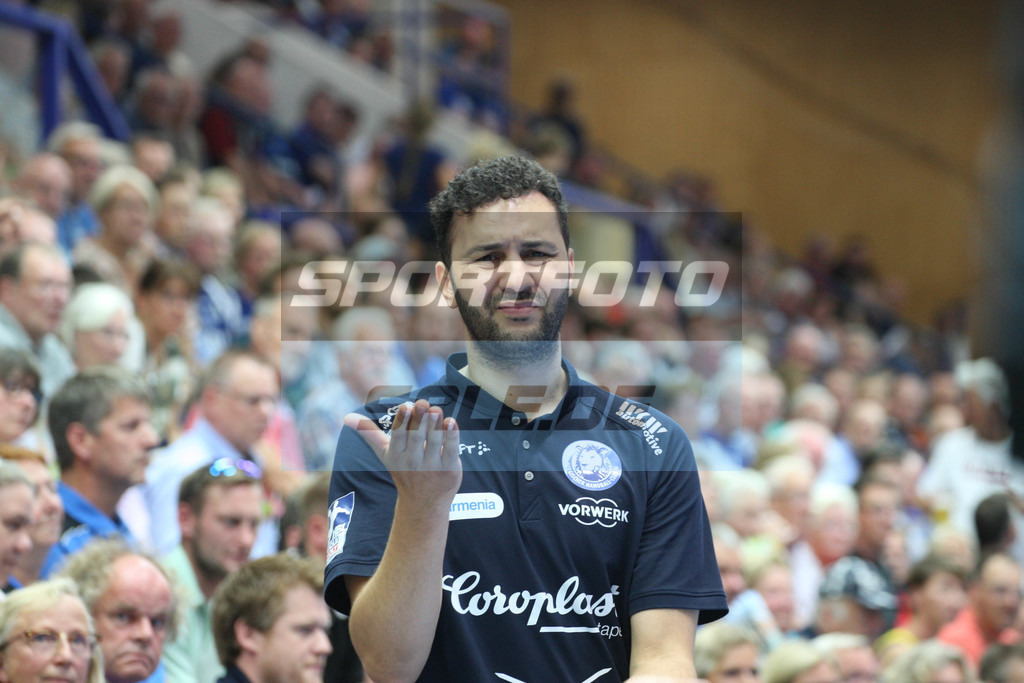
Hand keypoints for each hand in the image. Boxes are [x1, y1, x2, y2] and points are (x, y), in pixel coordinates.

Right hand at [344, 399, 461, 509]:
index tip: (406, 406)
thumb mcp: (385, 454)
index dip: (403, 421)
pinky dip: (452, 437)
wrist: (423, 505)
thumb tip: (346, 417)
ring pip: (434, 442)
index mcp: (396, 455)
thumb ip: (370, 434)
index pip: (399, 436)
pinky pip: (451, 451)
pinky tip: (452, 422)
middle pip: (417, 437)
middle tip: (423, 403)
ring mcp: (433, 467)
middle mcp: (413, 461)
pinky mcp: (450, 470)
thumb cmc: (404, 471)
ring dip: (436, 424)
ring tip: (436, 409)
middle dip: (420, 420)